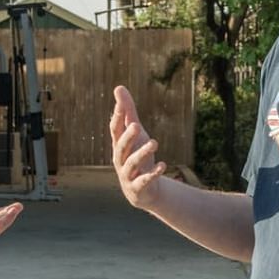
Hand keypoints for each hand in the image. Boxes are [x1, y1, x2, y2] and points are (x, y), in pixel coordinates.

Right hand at [110, 85, 167, 209]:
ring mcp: (127, 174)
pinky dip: (152, 173)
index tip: (120, 104)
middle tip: (136, 125)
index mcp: (119, 144)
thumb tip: (118, 87)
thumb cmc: (137, 155)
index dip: (117, 118)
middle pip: (121, 146)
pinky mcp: (138, 187)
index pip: (115, 130)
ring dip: (143, 153)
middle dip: (128, 136)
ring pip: (132, 163)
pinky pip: (144, 180)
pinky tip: (163, 165)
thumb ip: (128, 111)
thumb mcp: (136, 133)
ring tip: (154, 142)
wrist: (143, 191)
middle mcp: (120, 158)